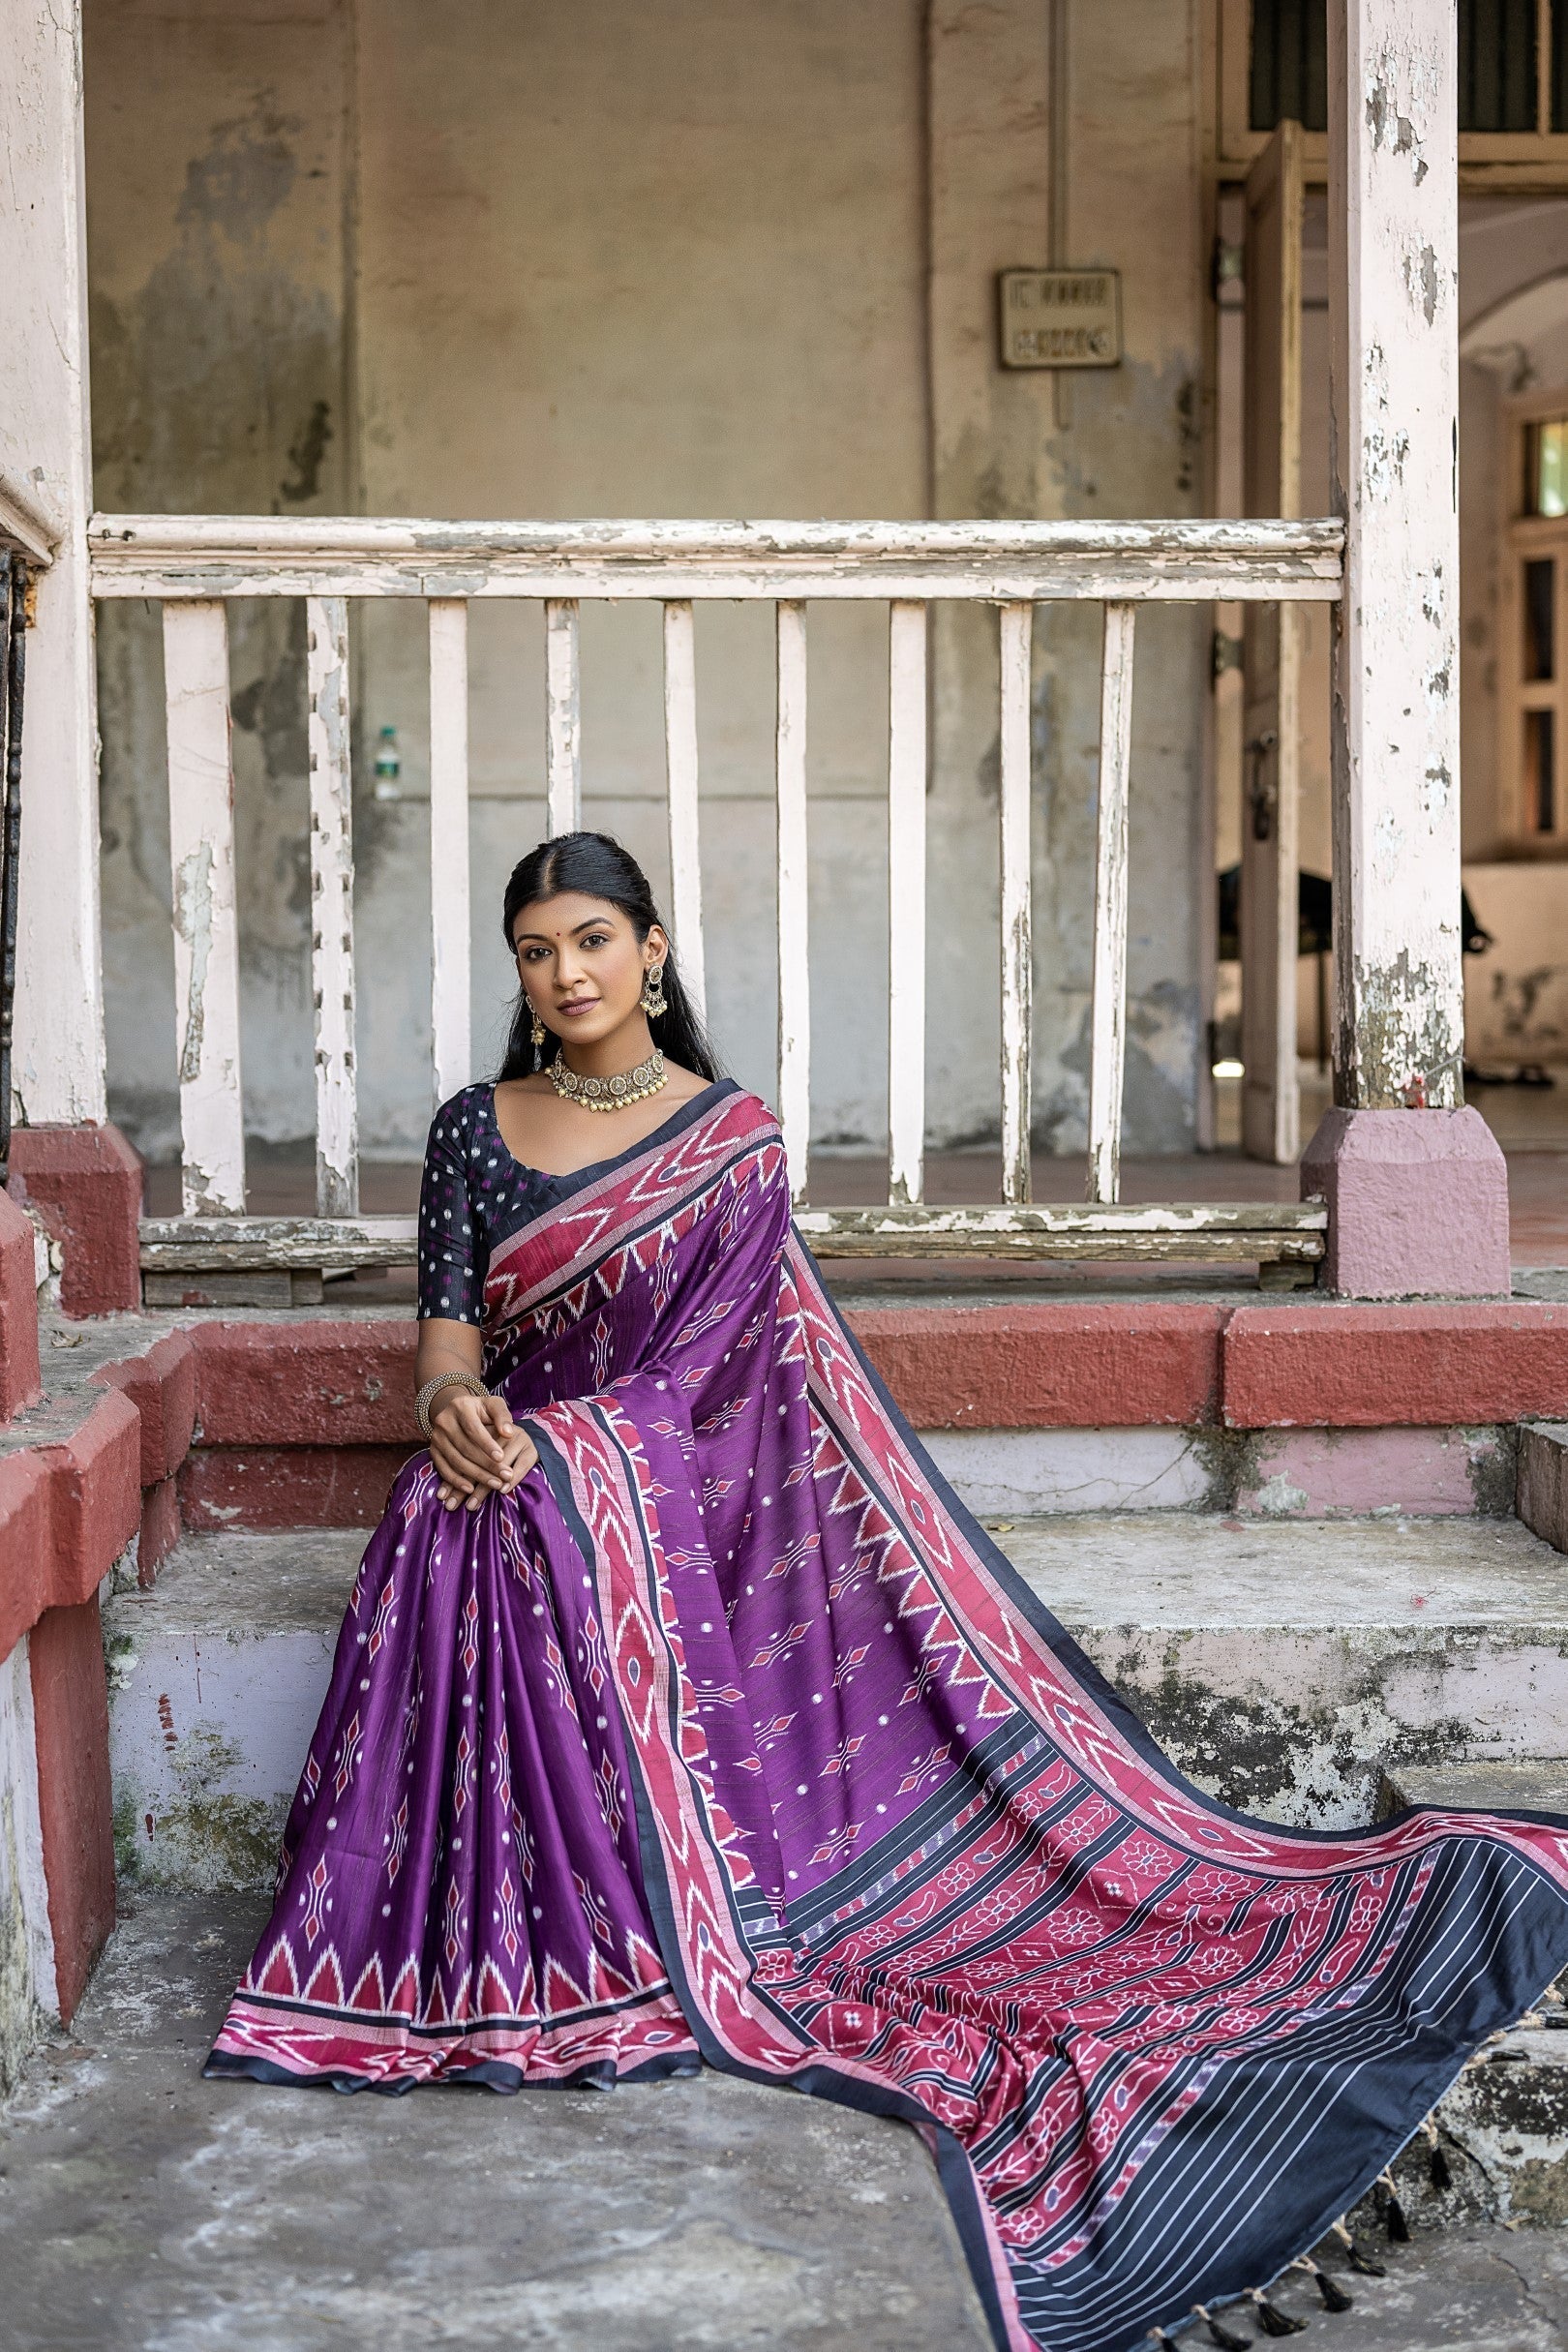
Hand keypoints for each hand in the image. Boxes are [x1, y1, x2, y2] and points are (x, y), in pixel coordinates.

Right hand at [428, 1388, 537, 1511]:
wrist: (458, 1412)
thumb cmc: (481, 1411)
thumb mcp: (493, 1405)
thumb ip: (502, 1416)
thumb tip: (508, 1433)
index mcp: (460, 1407)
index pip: (473, 1429)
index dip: (487, 1444)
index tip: (502, 1458)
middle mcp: (444, 1421)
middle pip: (465, 1447)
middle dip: (487, 1464)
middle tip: (505, 1476)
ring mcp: (436, 1437)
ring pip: (456, 1460)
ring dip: (476, 1475)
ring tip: (495, 1484)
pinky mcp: (433, 1450)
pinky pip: (443, 1469)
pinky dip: (456, 1481)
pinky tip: (470, 1489)